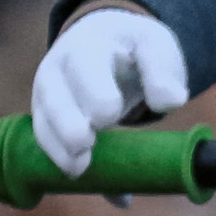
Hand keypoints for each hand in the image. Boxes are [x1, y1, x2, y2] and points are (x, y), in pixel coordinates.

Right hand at [29, 5, 189, 174]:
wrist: (105, 42)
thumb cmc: (132, 49)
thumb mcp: (153, 46)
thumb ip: (163, 69)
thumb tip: (171, 102)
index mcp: (88, 47)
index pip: (84, 67)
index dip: (95, 94)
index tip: (111, 115)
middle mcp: (59, 70)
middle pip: (54, 99)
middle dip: (68, 125)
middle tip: (86, 143)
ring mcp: (48, 96)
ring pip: (43, 123)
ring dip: (59, 148)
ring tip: (78, 168)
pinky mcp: (46, 118)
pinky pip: (45, 141)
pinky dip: (60, 159)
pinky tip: (77, 173)